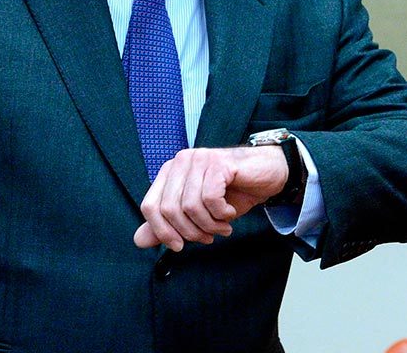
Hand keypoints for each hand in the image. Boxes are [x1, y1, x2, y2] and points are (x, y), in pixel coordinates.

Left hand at [132, 145, 288, 250]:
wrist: (267, 174)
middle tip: (208, 237)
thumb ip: (168, 225)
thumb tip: (139, 241)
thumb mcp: (197, 214)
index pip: (149, 206)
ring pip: (190, 206)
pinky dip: (221, 214)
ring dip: (209, 225)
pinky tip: (230, 213)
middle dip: (189, 232)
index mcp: (169, 172)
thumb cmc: (232, 193)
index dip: (162, 232)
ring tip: (222, 226)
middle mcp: (180, 162)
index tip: (179, 246)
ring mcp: (199, 159)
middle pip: (168, 209)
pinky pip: (210, 198)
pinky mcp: (217, 162)